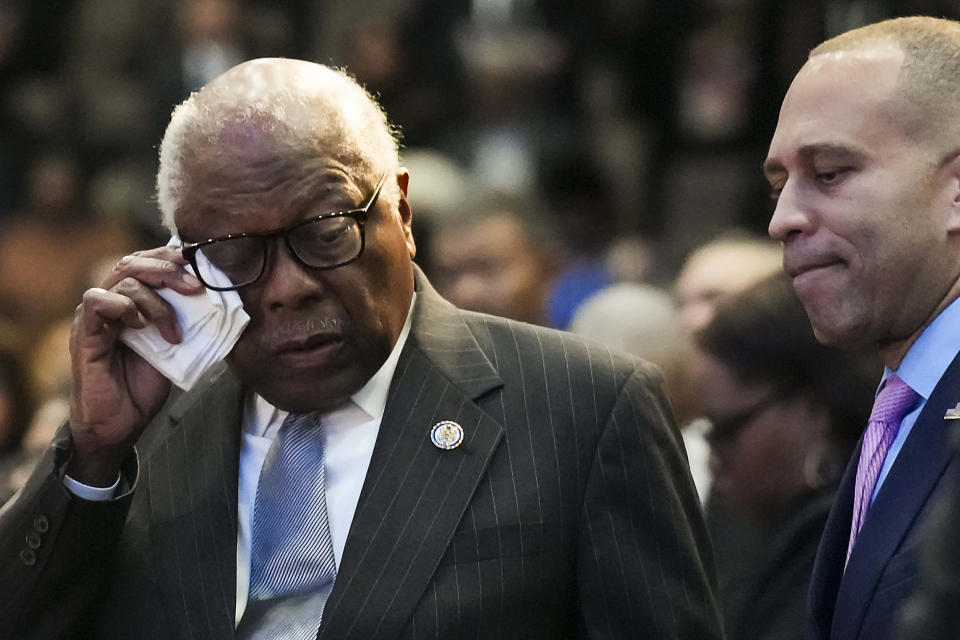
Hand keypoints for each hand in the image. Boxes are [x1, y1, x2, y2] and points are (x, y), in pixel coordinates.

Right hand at [67, 245, 204, 485]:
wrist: (121, 423)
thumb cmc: (144, 384)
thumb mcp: (174, 346)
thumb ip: (186, 319)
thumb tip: (218, 299)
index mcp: (129, 301)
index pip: (145, 262)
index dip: (170, 257)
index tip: (199, 262)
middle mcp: (109, 303)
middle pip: (133, 263)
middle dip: (169, 270)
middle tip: (196, 288)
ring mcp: (94, 317)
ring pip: (123, 281)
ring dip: (156, 301)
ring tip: (172, 330)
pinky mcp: (84, 334)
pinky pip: (96, 301)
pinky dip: (123, 306)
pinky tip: (139, 325)